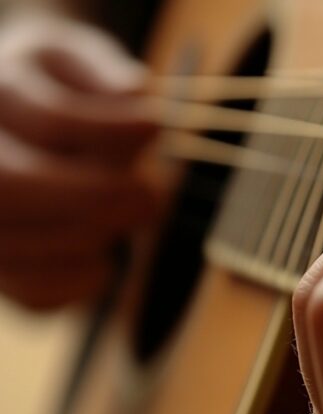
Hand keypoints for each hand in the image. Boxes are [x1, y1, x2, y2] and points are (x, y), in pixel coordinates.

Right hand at [0, 10, 157, 309]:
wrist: (10, 122)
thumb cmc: (52, 87)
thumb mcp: (72, 57)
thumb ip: (101, 71)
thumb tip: (134, 94)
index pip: (44, 120)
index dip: (105, 128)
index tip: (155, 126)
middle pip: (6, 187)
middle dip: (92, 196)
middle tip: (150, 198)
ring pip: (14, 246)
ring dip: (91, 236)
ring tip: (126, 216)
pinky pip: (33, 295)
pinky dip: (80, 282)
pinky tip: (103, 258)